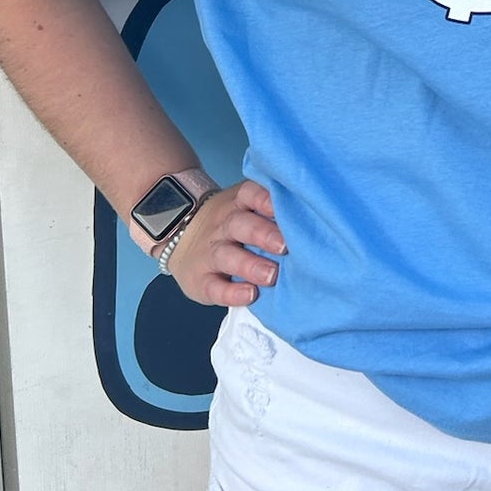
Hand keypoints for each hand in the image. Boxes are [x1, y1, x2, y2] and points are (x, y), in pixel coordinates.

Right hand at [165, 178, 285, 307]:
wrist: (176, 234)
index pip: (250, 194)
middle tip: (285, 246)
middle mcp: (223, 225)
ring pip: (226, 255)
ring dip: (250, 265)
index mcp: (238, 204)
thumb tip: (313, 217)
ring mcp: (209, 252)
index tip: (286, 207)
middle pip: (240, 224)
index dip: (266, 199)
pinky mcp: (200, 279)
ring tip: (271, 275)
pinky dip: (231, 293)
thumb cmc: (231, 224)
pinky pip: (214, 286)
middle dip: (263, 234)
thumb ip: (271, 210)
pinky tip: (250, 295)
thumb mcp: (244, 207)